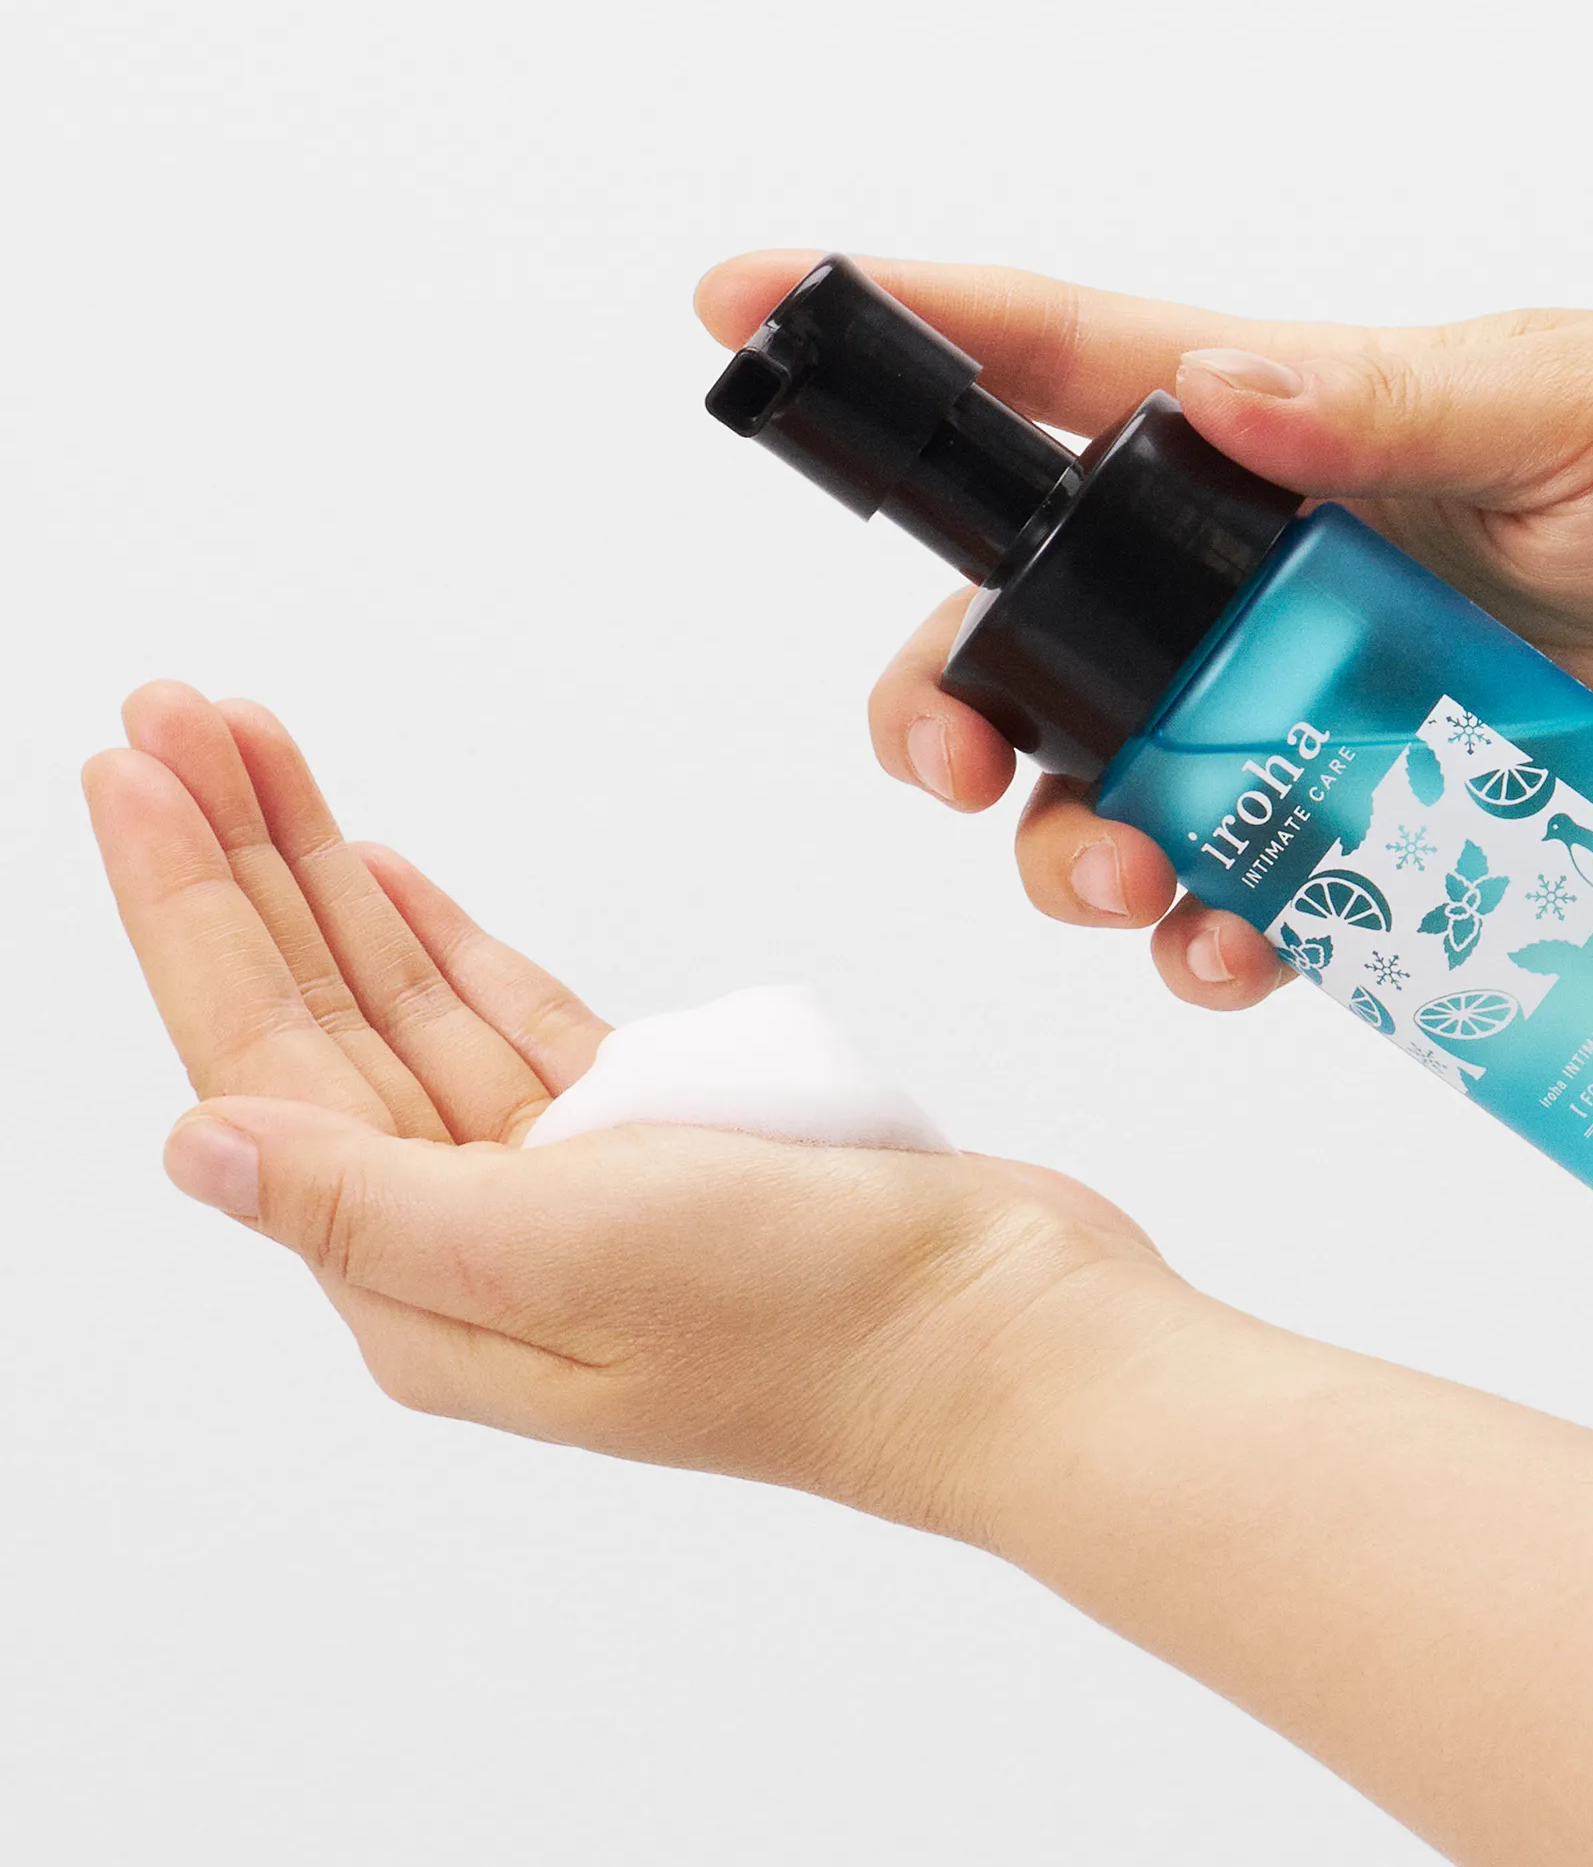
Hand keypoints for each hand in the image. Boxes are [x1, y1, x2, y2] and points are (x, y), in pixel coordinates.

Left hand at [85, 683, 1170, 1523]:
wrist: (1002, 1330)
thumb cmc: (817, 1321)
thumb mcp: (570, 1261)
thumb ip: (370, 1204)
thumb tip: (195, 1150)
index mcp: (423, 1280)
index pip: (263, 1060)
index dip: (188, 907)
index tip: (136, 772)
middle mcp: (471, 1231)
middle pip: (316, 1013)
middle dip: (238, 859)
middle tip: (177, 716)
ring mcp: (561, 1179)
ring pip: (406, 998)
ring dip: (331, 875)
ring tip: (258, 758)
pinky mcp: (650, 1134)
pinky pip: (509, 1018)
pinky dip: (444, 941)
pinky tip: (385, 878)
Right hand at [696, 253, 1592, 1008]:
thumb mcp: (1563, 397)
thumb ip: (1386, 401)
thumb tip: (1219, 393)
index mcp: (1280, 441)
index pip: (1058, 375)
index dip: (906, 345)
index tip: (753, 305)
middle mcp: (1258, 584)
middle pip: (1026, 641)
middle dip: (948, 707)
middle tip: (958, 761)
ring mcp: (1304, 717)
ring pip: (1104, 792)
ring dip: (1070, 848)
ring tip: (1130, 877)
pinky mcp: (1372, 834)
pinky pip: (1239, 904)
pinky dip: (1205, 941)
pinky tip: (1231, 950)